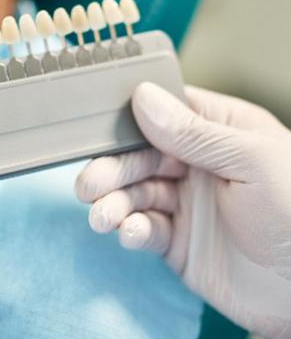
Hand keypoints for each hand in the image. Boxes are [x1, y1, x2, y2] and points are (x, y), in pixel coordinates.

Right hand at [76, 82, 290, 338]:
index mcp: (217, 132)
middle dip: (112, 169)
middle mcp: (196, 164)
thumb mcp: (250, 160)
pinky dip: (132, 231)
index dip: (129, 120)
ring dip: (114, 203)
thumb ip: (193, 132)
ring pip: (135, 194)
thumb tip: (143, 96)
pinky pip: (145, 230)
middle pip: (140, 156)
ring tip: (102, 216)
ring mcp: (185, 203)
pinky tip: (131, 234)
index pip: (163, 113)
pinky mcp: (177, 242)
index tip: (99, 129)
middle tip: (89, 184)